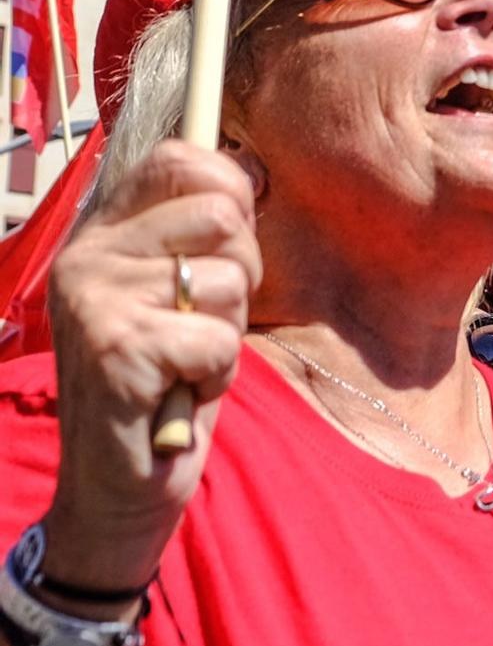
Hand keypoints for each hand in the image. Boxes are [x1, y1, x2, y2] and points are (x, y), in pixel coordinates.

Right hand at [42, 141, 260, 598]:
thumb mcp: (185, 294)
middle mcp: (87, 257)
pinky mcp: (117, 348)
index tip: (233, 239)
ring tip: (186, 360)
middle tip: (206, 321)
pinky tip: (180, 391)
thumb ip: (204, 234)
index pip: (176, 160)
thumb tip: (251, 168)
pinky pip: (218, 338)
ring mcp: (95, 301)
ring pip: (227, 279)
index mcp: (101, 234)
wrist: (119, 485)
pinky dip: (217, 372)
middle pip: (219, 214)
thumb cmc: (168, 382)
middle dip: (242, 272)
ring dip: (227, 329)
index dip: (230, 187)